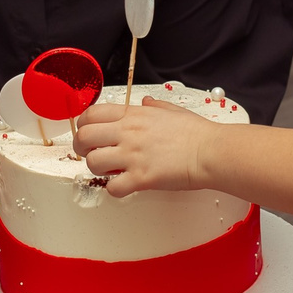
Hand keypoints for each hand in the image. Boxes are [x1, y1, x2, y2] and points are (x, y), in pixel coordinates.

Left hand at [73, 98, 211, 195]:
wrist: (212, 151)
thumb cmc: (197, 133)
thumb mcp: (172, 110)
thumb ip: (154, 106)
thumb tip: (145, 103)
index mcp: (134, 115)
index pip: (91, 114)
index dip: (83, 125)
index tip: (87, 133)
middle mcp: (129, 133)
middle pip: (84, 137)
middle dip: (80, 148)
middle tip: (89, 154)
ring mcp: (133, 156)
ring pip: (93, 162)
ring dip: (97, 169)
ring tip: (110, 171)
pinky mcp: (142, 178)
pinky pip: (113, 187)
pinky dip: (114, 189)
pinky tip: (125, 185)